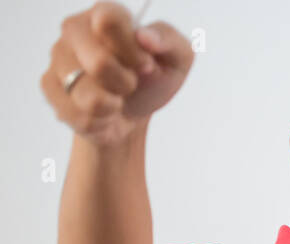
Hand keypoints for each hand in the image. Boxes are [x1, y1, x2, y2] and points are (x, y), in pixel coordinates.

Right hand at [41, 2, 194, 145]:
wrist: (133, 114)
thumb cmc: (153, 80)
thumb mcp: (177, 60)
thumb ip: (169, 41)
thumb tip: (146, 37)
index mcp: (106, 13)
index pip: (109, 21)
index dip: (131, 51)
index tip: (146, 64)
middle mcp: (75, 28)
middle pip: (98, 63)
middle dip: (125, 84)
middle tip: (131, 83)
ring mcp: (58, 56)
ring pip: (87, 95)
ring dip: (112, 106)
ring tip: (116, 99)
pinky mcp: (49, 85)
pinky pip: (76, 115)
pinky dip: (98, 123)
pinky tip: (102, 113)